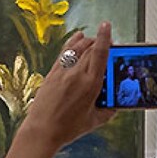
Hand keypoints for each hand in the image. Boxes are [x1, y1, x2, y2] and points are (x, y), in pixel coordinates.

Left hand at [18, 22, 115, 150]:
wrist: (42, 131)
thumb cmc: (66, 128)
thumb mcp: (94, 121)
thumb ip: (108, 111)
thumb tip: (115, 104)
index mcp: (90, 84)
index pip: (99, 53)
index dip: (104, 37)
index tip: (107, 26)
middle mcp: (76, 75)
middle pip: (89, 48)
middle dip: (99, 41)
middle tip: (107, 43)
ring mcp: (62, 73)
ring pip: (76, 48)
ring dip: (86, 41)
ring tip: (93, 40)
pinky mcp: (52, 74)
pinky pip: (64, 53)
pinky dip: (72, 44)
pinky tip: (77, 38)